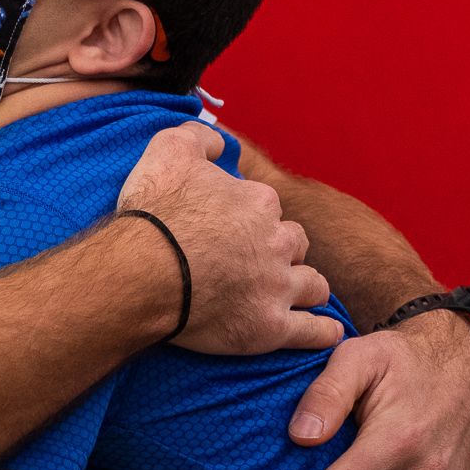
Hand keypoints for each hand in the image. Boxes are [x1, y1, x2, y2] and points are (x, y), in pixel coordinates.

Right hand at [116, 121, 341, 354]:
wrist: (142, 272)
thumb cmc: (155, 213)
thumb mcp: (169, 150)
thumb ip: (200, 137)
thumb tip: (220, 143)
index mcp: (260, 202)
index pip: (269, 206)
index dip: (249, 215)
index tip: (229, 227)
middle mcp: (277, 242)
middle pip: (295, 243)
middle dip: (283, 249)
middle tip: (259, 260)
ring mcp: (278, 287)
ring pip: (312, 284)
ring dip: (306, 285)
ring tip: (295, 292)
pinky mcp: (271, 327)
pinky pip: (314, 332)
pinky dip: (323, 331)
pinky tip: (328, 331)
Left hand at [287, 310, 469, 469]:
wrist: (464, 362)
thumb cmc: (405, 358)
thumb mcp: (359, 357)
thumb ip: (327, 394)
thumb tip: (301, 435)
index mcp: (397, 439)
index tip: (299, 462)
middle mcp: (425, 469)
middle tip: (326, 453)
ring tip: (353, 452)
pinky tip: (377, 459)